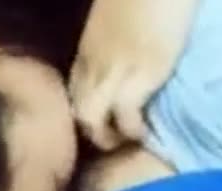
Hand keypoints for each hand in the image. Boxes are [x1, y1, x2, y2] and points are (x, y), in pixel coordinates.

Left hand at [69, 0, 197, 149]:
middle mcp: (94, 62)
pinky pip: (126, 117)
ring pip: (91, 118)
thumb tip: (128, 47)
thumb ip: (117, 37)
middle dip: (93, 132)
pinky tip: (146, 132)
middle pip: (77, 109)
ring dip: (109, 137)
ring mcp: (114, 69)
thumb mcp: (119, 19)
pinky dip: (133, 131)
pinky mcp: (141, 74)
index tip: (104, 121)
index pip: (75, 88)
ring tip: (129, 139)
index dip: (86, 110)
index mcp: (89, 47)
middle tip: (116, 140)